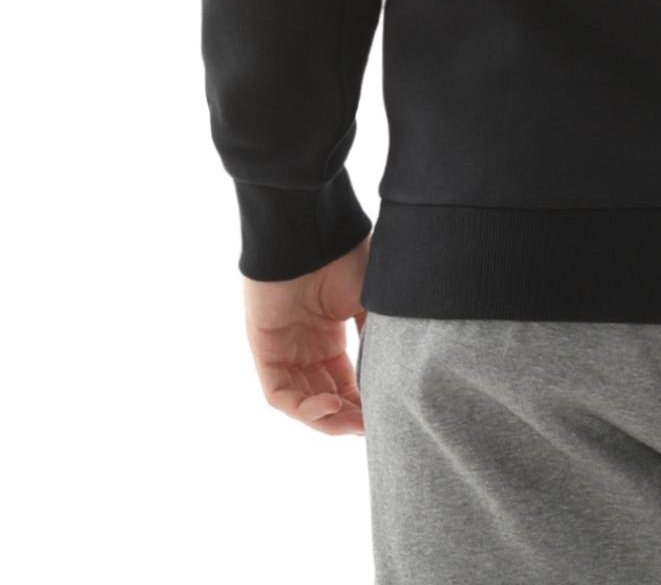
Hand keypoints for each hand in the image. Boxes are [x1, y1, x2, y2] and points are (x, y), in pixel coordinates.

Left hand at [244, 236, 369, 435]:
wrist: (309, 232)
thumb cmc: (344, 257)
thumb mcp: (372, 301)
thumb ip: (377, 339)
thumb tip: (396, 378)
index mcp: (331, 333)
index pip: (348, 380)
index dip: (366, 401)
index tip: (388, 414)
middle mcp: (307, 346)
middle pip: (327, 395)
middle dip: (350, 417)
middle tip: (372, 427)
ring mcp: (285, 350)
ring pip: (304, 401)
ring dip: (329, 418)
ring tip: (355, 423)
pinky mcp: (264, 351)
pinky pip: (280, 394)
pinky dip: (305, 408)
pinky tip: (331, 405)